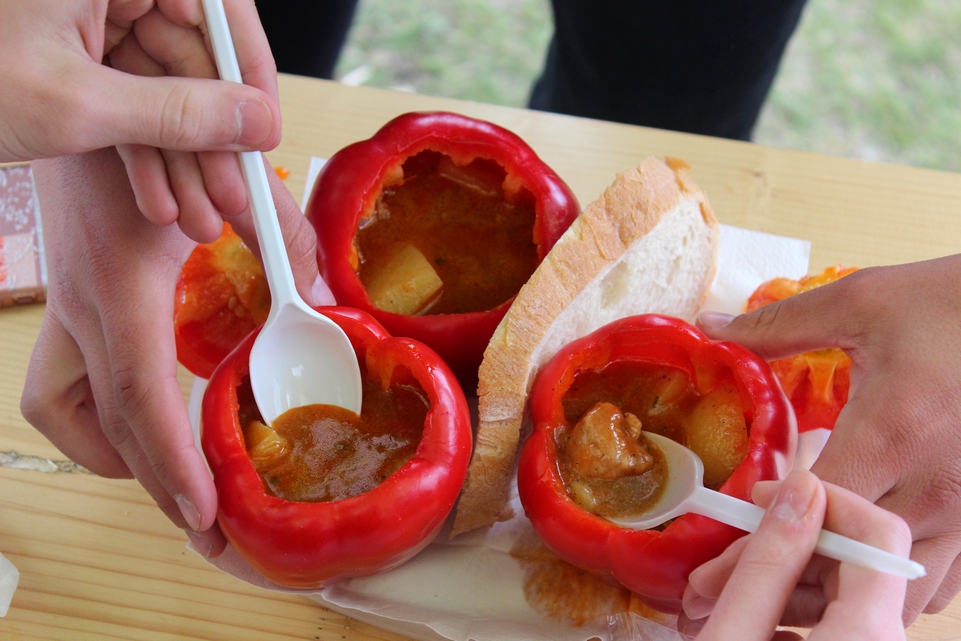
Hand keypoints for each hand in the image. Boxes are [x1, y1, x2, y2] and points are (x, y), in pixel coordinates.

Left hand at [0, 0, 280, 241]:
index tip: (264, 128)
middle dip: (210, 141)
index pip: (213, 4)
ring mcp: (88, 17)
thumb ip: (178, 113)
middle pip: (190, 58)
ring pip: (163, 89)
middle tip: (234, 199)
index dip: (248, 70)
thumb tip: (256, 121)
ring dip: (182, 161)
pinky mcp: (74, 52)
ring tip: (197, 219)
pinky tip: (158, 200)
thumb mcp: (74, 104)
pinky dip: (142, 154)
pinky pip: (128, 102)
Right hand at [21, 147, 320, 554]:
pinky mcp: (69, 299)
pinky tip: (141, 415)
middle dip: (155, 487)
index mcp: (121, 291)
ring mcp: (67, 306)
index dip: (170, 465)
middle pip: (106, 426)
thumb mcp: (224, 184)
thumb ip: (280, 237)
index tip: (204, 516)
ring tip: (170, 476)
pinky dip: (97, 414)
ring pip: (62, 409)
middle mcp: (84, 309)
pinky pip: (63, 380)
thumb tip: (325, 297)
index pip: (141, 399)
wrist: (89, 106)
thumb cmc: (153, 136)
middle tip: (207, 529)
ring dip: (112, 453)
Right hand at [680, 470, 910, 639]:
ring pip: (831, 596)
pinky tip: (730, 619)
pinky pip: (827, 627)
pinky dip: (777, 615)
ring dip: (768, 584)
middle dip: (776, 550)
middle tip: (711, 565)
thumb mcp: (733, 636)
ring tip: (706, 596)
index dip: (823, 499)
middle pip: (848, 566)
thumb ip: (768, 563)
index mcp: (866, 635)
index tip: (765, 496)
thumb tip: (798, 489)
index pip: (878, 532)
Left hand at [696, 256, 960, 622]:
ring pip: (901, 590)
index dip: (765, 526)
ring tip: (794, 579)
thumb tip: (711, 328)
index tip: (731, 526)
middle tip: (735, 580)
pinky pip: (942, 582)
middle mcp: (937, 485)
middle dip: (787, 578)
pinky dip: (895, 584)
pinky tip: (859, 565)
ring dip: (842, 591)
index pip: (814, 510)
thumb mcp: (861, 301)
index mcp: (894, 431)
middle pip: (850, 565)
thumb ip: (780, 325)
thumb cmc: (951, 304)